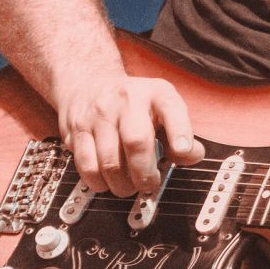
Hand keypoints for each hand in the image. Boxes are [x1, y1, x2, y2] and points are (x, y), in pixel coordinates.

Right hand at [56, 73, 202, 195]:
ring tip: (129, 186)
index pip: (171, 108)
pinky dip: (98, 182)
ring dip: (122, 184)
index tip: (184, 150)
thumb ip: (181, 132)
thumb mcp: (163, 107)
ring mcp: (99, 114)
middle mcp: (126, 100)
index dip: (180, 131)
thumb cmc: (133, 103)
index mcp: (156, 93)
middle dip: (145, 173)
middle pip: (136, 141)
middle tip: (149, 185)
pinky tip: (107, 181)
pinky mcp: (77, 130)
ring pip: (109, 160)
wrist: (88, 82)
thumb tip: (192, 156)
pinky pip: (86, 166)